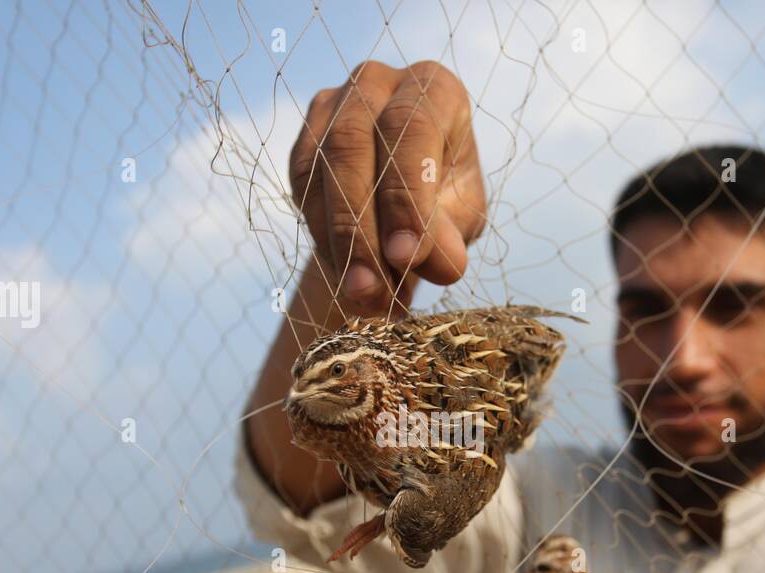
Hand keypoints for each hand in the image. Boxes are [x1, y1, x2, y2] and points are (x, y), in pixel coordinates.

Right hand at [289, 60, 485, 311]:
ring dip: (337, 241)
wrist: (404, 197)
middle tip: (371, 291)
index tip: (407, 257)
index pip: (412, 129)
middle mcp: (378, 84)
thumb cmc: (445, 198)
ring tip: (361, 296)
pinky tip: (343, 272)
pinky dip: (320, 237)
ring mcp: (333, 105)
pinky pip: (302, 188)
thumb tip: (437, 265)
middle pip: (353, 146)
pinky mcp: (304, 138)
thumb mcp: (462, 218)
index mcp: (434, 88)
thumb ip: (451, 236)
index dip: (406, 196)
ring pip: (321, 169)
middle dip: (360, 228)